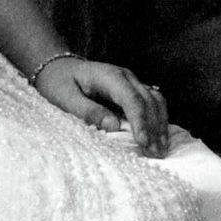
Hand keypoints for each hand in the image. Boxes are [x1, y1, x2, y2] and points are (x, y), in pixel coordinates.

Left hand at [33, 53, 170, 156]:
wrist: (59, 67)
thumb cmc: (59, 83)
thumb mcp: (65, 98)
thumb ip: (88, 111)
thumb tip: (113, 126)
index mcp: (110, 76)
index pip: (132, 99)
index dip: (140, 121)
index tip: (143, 143)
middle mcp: (126, 77)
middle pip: (149, 100)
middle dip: (154, 127)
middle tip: (155, 154)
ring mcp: (132, 82)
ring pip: (155, 100)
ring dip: (160, 124)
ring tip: (161, 149)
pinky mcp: (132, 90)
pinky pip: (152, 102)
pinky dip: (158, 119)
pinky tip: (159, 136)